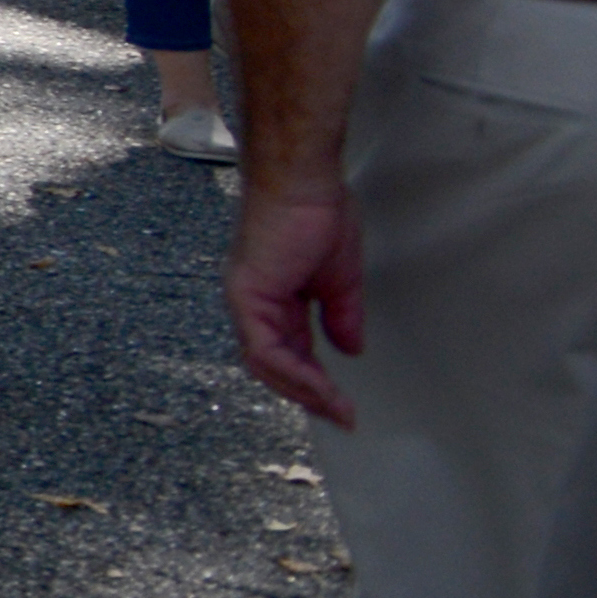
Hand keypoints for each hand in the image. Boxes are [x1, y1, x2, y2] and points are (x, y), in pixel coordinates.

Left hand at [229, 166, 366, 427]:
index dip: (314, 381)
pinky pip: (266, 348)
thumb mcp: (341, 278)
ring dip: (303, 391)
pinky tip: (322, 388)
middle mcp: (253, 302)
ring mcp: (246, 299)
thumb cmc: (318, 213)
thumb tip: (350, 349)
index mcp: (273, 297)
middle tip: (342, 416)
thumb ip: (342, 316)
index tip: (344, 405)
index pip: (287, 352)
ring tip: (337, 409)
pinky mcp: (249, 294)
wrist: (303, 181)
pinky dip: (294, 373)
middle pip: (271, 365)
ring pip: (266, 363)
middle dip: (307, 395)